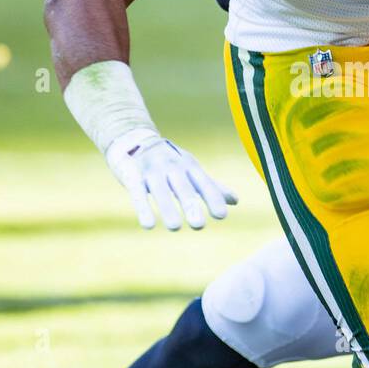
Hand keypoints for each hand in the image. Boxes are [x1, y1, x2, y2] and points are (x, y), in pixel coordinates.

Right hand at [105, 129, 237, 229]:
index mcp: (189, 166)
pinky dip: (143, 208)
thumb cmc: (169, 161)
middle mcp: (172, 167)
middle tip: (199, 226)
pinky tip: (148, 225)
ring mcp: (152, 170)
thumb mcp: (191, 170)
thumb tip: (236, 201)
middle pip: (182, 186)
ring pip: (160, 191)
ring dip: (167, 208)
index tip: (221, 216)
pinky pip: (138, 193)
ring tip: (175, 227)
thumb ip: (211, 186)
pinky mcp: (132, 176)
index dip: (212, 198)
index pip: (203, 183)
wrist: (133, 140)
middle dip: (190, 205)